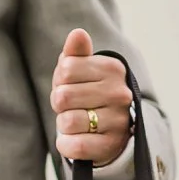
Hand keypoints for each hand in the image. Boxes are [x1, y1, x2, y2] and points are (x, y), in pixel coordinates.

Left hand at [51, 29, 132, 165]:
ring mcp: (118, 121)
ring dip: (63, 125)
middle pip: (63, 96)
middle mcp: (119, 93)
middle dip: (59, 104)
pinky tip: (76, 139)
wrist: (114, 131)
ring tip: (77, 122)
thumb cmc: (91, 94)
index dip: (60, 80)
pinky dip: (66, 145)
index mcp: (112, 69)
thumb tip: (77, 33)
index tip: (71, 86)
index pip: (65, 70)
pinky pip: (73, 146)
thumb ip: (77, 53)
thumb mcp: (84, 71)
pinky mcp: (110, 146)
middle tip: (71, 107)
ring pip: (67, 122)